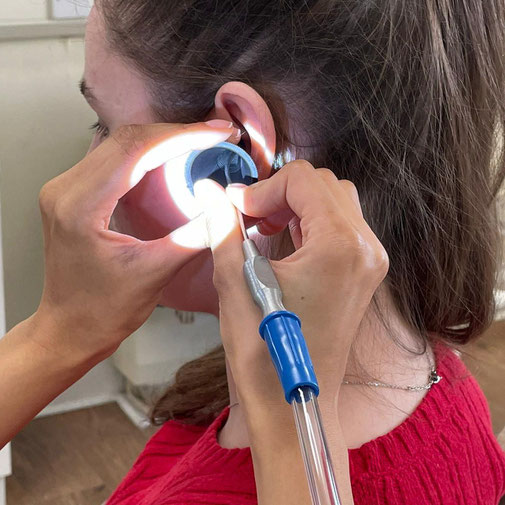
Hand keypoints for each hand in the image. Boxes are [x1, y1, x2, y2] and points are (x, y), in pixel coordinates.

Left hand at [34, 120, 238, 362]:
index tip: (216, 133)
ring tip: (200, 142)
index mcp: (80, 206)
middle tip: (216, 134)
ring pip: (119, 144)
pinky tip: (172, 157)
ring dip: (162, 140)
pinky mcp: (74, 194)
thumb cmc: (102, 311)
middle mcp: (66, 188)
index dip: (181, 136)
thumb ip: (193, 237)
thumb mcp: (154, 274)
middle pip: (126, 139)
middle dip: (176, 133)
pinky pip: (114, 160)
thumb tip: (224, 207)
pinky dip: (147, 154)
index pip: (135, 149)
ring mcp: (67, 189)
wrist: (70, 329)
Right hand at [195, 160, 388, 411]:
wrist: (293, 401)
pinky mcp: (365, 274)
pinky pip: (342, 227)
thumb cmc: (262, 350)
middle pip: (324, 185)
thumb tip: (209, 188)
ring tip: (263, 226)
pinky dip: (311, 223)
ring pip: (336, 202)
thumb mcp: (235, 281)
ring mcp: (371, 261)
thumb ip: (223, 226)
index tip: (236, 211)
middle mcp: (367, 247)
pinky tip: (284, 240)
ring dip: (297, 205)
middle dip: (281, 192)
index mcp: (340, 244)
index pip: (303, 179)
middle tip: (248, 217)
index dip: (263, 188)